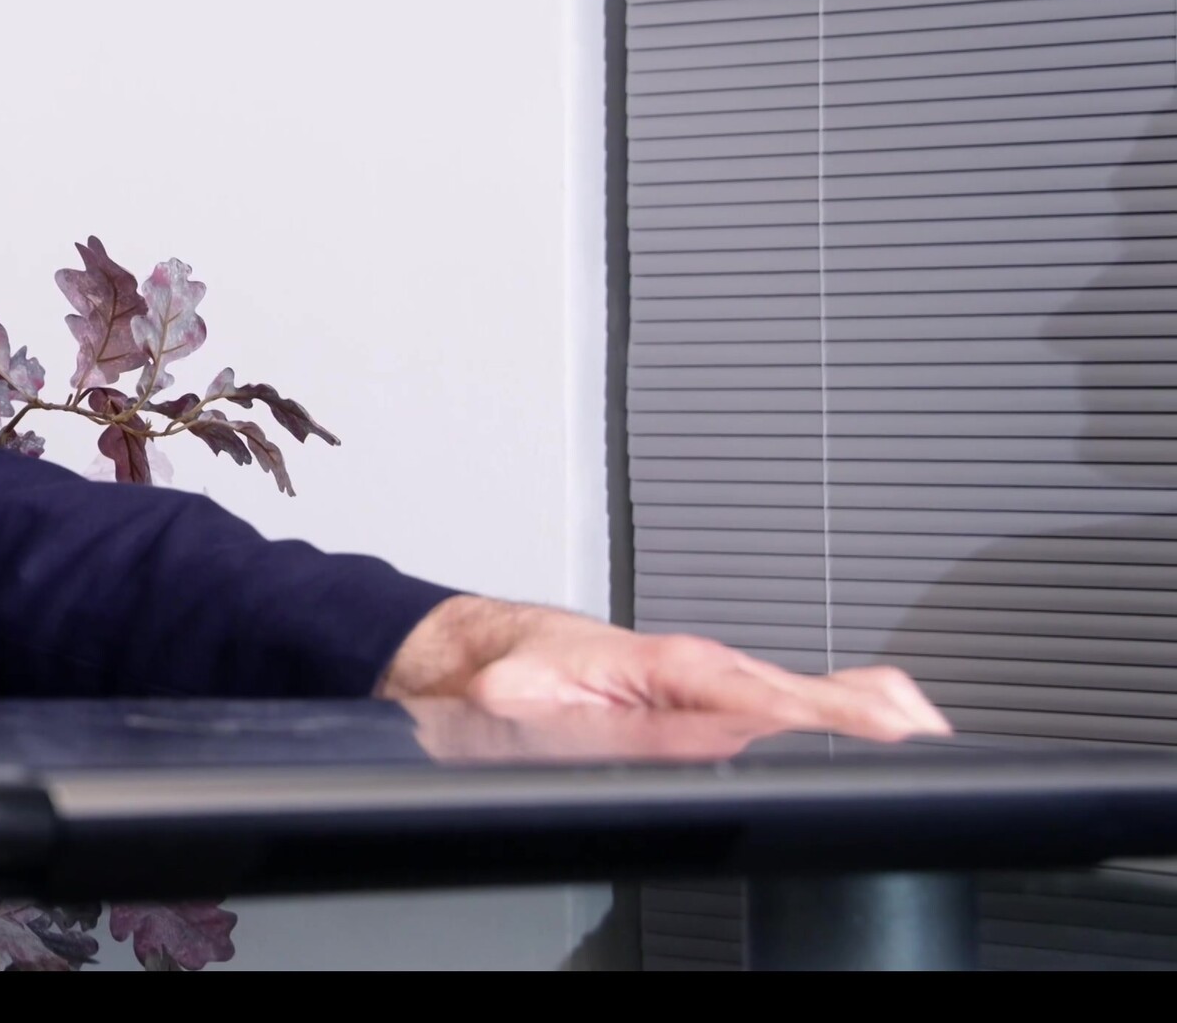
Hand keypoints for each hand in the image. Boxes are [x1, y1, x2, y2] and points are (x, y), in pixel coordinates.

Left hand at [379, 596, 951, 741]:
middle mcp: (690, 669)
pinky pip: (783, 697)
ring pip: (799, 691)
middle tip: (926, 734)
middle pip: (795, 691)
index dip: (817, 713)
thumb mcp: (530, 706)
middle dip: (865, 711)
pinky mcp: (702, 696)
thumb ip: (614, 726)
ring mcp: (701, 682)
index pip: (754, 695)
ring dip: (866, 707)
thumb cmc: (496, 677)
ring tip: (925, 728)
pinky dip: (843, 704)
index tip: (875, 730)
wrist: (468, 656)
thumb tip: (703, 738)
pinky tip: (886, 716)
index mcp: (655, 665)